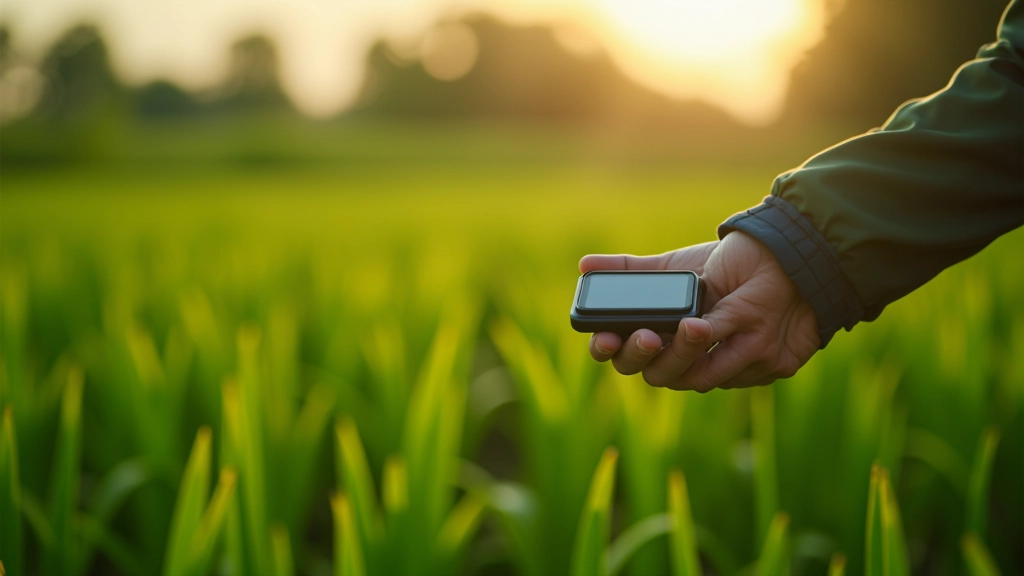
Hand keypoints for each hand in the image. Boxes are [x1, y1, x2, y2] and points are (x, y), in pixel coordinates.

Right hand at [580, 232, 819, 391]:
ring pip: (685, 378)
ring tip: (688, 326)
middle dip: (641, 355)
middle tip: (646, 335)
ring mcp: (714, 365)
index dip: (605, 350)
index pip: (617, 353)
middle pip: (647, 372)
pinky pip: (726, 373)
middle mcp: (680, 355)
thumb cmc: (725, 269)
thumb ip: (630, 271)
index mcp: (654, 334)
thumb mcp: (674, 267)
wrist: (782, 263)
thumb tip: (584, 265)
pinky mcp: (751, 368)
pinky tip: (707, 328)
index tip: (605, 339)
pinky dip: (715, 353)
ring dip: (681, 354)